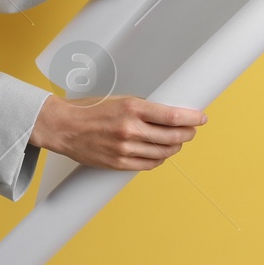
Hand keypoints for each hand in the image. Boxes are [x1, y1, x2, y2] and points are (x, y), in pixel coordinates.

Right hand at [28, 94, 206, 171]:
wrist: (62, 127)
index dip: (192, 118)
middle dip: (187, 134)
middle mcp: (130, 129)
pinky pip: (149, 165)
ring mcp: (125, 149)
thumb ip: (142, 108)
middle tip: (191, 130)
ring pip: (163, 153)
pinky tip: (160, 154)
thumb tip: (168, 115)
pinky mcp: (119, 163)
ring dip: (175, 148)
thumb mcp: (117, 99)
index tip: (201, 118)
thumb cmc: (88, 110)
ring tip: (177, 142)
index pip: (172, 116)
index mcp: (131, 107)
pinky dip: (159, 159)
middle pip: (173, 137)